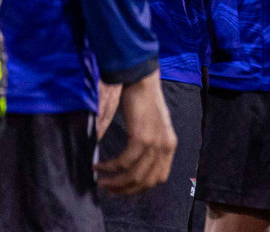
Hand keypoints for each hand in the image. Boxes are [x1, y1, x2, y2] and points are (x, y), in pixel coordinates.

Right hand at [95, 70, 176, 195]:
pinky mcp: (141, 136)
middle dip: (125, 189)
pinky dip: (110, 167)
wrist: (141, 79)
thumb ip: (149, 146)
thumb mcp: (152, 127)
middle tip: (108, 188)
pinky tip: (99, 166)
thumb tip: (131, 167)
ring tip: (101, 180)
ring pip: (134, 175)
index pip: (158, 178)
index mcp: (170, 145)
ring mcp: (155, 142)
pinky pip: (124, 162)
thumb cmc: (143, 100)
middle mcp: (166, 146)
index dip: (139, 188)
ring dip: (115, 182)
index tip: (123, 187)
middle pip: (146, 181)